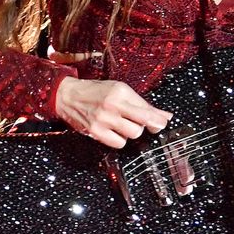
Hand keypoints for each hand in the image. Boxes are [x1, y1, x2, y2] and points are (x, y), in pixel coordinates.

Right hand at [54, 77, 171, 148]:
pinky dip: (120, 140)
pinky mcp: (96, 131)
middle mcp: (113, 105)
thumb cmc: (96, 91)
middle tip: (139, 122)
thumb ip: (143, 103)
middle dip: (146, 125)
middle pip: (142, 124)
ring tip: (123, 124)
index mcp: (121, 91)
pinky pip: (118, 143)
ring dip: (132, 132)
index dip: (158, 118)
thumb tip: (165, 115)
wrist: (68, 96)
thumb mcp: (120, 90)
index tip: (163, 122)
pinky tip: (114, 132)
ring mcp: (103, 119)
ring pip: (132, 134)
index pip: (147, 109)